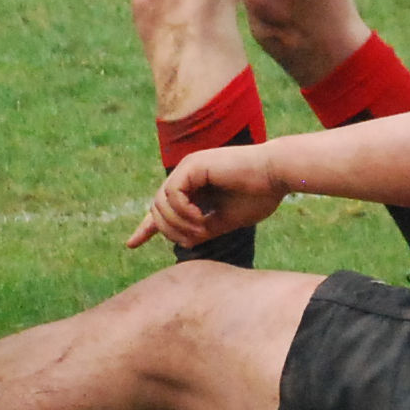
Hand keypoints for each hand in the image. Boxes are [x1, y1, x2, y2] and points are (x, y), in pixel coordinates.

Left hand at [129, 143, 285, 250]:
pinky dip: (182, 213)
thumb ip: (202, 228)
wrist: (278, 174)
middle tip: (195, 238)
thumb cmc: (259, 195)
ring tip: (202, 230)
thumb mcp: (225, 221)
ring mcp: (188, 167)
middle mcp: (187, 174)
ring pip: (160, 204)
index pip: (163, 207)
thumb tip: (181, 241)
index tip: (131, 244)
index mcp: (195, 185)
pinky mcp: (193, 165)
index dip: (147, 227)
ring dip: (178, 224)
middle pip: (157, 209)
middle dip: (170, 231)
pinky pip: (172, 196)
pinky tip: (201, 218)